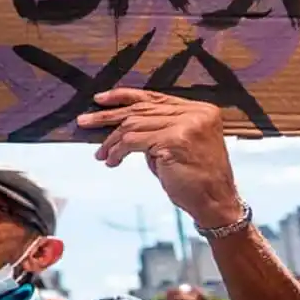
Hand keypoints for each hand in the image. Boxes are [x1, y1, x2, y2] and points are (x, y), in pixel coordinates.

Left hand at [76, 88, 240, 227]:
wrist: (215, 203)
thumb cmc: (195, 179)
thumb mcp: (176, 145)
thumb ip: (156, 129)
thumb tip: (120, 126)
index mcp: (198, 109)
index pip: (153, 97)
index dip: (123, 97)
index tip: (100, 99)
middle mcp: (194, 112)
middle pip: (140, 109)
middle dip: (107, 116)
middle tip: (84, 121)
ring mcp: (186, 124)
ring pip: (133, 126)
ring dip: (112, 141)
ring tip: (100, 153)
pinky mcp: (174, 139)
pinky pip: (133, 142)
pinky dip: (118, 151)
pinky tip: (112, 161)